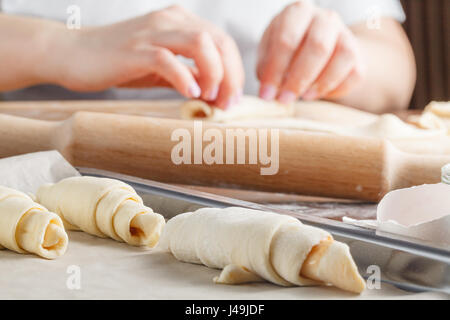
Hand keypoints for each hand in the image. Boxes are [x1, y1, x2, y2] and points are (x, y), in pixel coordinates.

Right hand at [47, 5, 243, 107]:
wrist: (73, 54)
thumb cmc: (119, 62)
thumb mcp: (163, 67)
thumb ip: (189, 73)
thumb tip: (217, 92)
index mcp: (181, 22)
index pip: (224, 42)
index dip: (235, 72)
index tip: (232, 99)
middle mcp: (171, 20)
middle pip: (220, 42)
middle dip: (231, 76)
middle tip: (227, 103)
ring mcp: (152, 32)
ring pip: (201, 44)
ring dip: (214, 74)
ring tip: (209, 98)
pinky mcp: (135, 49)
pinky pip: (168, 60)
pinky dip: (184, 78)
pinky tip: (190, 94)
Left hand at [257, 1, 364, 103]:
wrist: (314, 46)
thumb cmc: (286, 50)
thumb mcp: (269, 52)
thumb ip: (267, 70)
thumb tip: (268, 92)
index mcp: (298, 12)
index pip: (287, 40)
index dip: (276, 70)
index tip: (266, 94)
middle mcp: (325, 18)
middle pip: (318, 47)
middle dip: (299, 79)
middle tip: (284, 99)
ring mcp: (345, 34)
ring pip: (343, 57)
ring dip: (321, 83)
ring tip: (304, 97)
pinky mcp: (358, 54)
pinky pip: (355, 73)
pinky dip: (337, 89)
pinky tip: (318, 94)